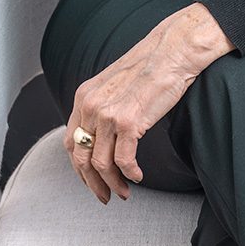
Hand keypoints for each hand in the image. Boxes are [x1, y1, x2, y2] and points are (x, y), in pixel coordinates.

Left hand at [63, 3, 232, 204]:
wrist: (173, 50)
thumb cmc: (151, 65)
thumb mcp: (115, 84)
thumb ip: (103, 105)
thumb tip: (102, 136)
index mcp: (85, 95)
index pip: (70, 141)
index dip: (79, 166)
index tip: (90, 179)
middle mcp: (91, 105)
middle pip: (81, 157)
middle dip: (92, 183)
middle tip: (105, 195)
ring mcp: (108, 114)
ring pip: (101, 164)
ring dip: (113, 183)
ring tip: (125, 191)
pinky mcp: (129, 122)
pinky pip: (123, 161)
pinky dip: (130, 174)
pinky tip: (138, 175)